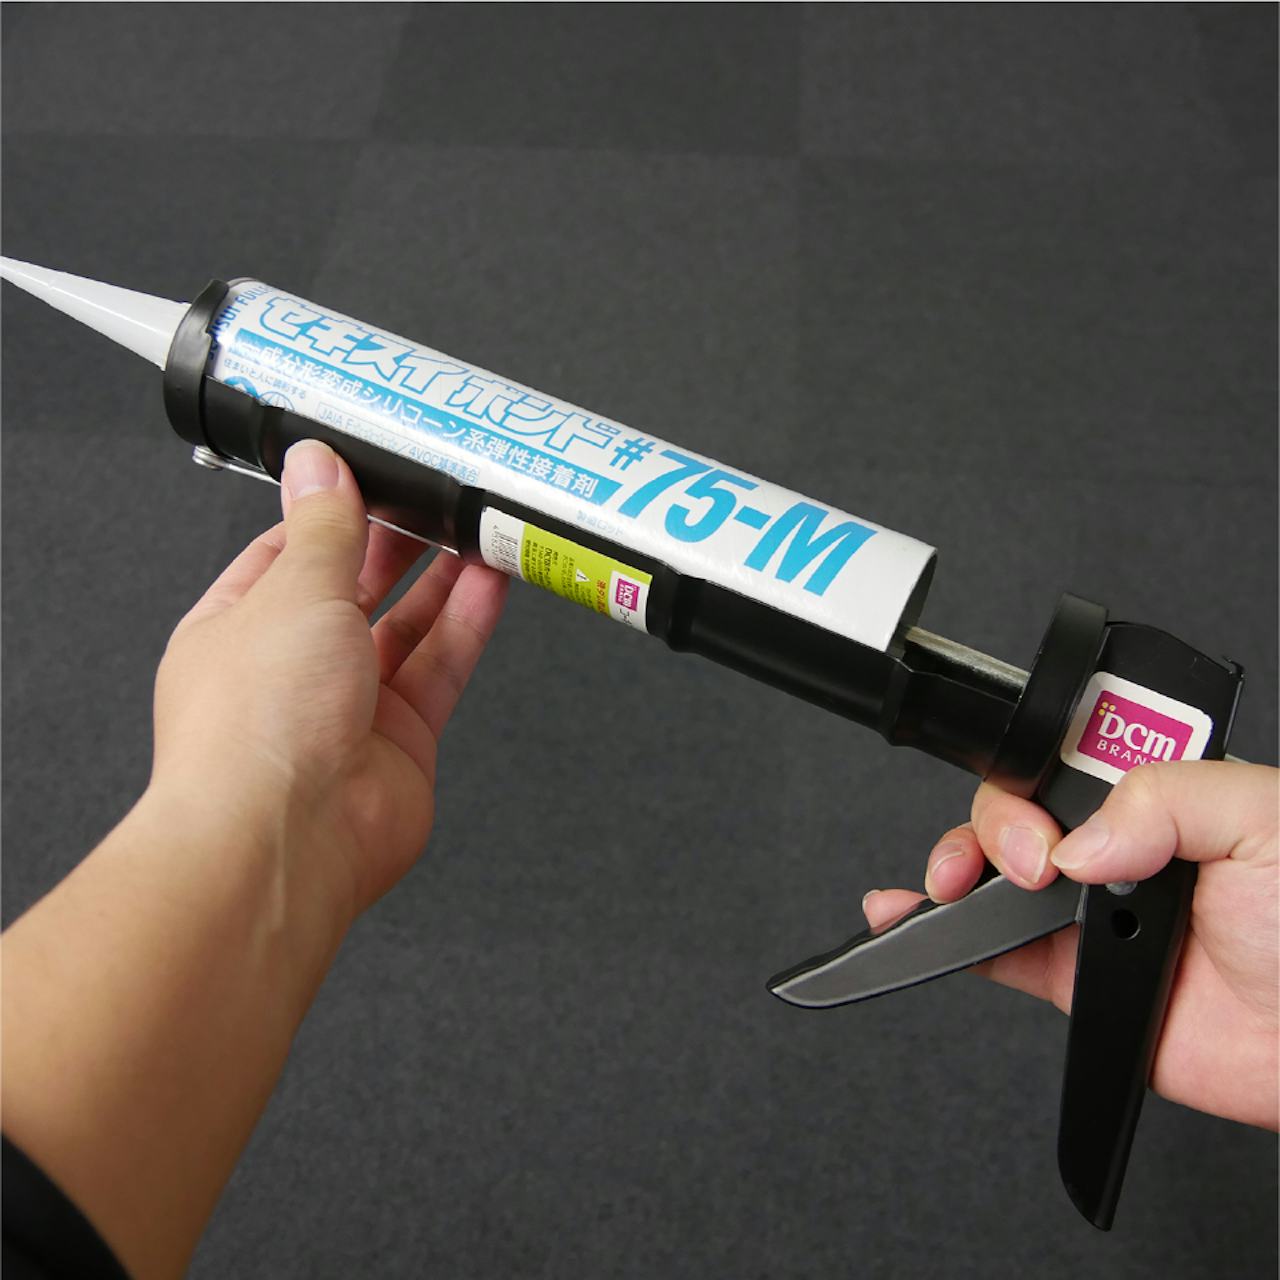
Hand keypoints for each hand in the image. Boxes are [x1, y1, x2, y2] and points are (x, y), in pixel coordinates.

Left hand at [152, 438, 508, 922]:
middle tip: (437, 495)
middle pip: (353, 589)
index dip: (331, 514)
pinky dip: (468, 623)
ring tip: (478, 527)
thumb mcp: (293, 591)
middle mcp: (292, 669)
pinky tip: (492, 583)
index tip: (371, 475)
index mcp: (237, 629)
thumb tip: (317, 465)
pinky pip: (441, 667)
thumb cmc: (255, 728)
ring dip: (442, 578)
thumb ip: (322, 527)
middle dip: (395, 542)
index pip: (287, 555)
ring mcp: (349, 707)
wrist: (288, 838)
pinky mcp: (403, 739)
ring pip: (406, 628)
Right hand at [863, 761, 1278, 1128]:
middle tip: (1029, 862)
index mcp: (1162, 793)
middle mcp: (1119, 847)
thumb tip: (1078, 842)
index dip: (1035, 772)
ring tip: (951, 883)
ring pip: (994, 875)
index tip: (1046, 818)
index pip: (1068, 759)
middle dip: (995, 826)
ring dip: (955, 868)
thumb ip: (1167, 797)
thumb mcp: (1264, 819)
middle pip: (1018, 811)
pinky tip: (919, 921)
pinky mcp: (1074, 976)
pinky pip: (994, 951)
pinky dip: (949, 939)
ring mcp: (1091, 912)